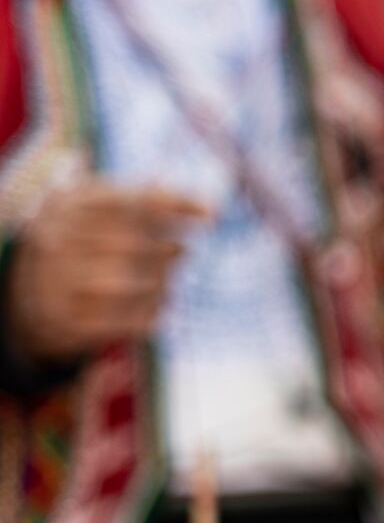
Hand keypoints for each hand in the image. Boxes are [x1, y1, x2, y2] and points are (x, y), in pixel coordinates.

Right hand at [8, 185, 208, 364]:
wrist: (32, 293)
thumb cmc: (87, 243)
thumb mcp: (102, 210)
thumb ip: (147, 200)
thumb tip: (210, 206)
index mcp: (67, 205)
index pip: (129, 201)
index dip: (176, 205)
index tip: (212, 214)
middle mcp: (55, 241)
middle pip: (131, 244)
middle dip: (167, 249)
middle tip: (182, 251)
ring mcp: (55, 283)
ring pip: (125, 285)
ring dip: (160, 283)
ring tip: (169, 281)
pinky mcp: (65, 321)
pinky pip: (121, 321)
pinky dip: (150, 314)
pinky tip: (160, 306)